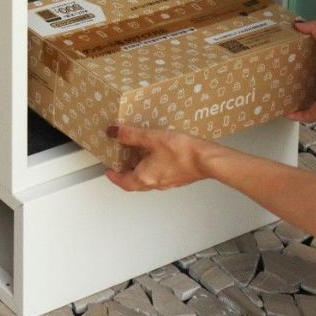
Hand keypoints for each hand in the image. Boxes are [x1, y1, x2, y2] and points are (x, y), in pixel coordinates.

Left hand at [104, 125, 222, 191]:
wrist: (207, 159)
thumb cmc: (182, 152)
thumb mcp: (151, 138)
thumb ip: (130, 135)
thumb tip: (113, 132)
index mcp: (144, 178)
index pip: (123, 182)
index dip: (113, 176)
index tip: (109, 170)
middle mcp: (155, 183)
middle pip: (134, 182)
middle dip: (126, 173)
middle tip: (120, 162)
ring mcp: (168, 182)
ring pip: (148, 179)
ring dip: (140, 169)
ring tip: (138, 154)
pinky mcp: (178, 178)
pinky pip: (160, 174)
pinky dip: (153, 167)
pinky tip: (158, 154)